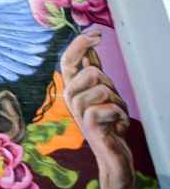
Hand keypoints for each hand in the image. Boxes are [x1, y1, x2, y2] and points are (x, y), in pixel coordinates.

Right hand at [61, 31, 133, 188]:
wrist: (112, 155)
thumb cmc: (107, 122)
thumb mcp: (101, 91)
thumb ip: (92, 68)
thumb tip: (88, 43)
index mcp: (72, 87)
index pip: (68, 60)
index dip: (79, 43)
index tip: (97, 33)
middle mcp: (70, 97)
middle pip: (90, 72)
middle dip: (108, 82)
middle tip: (111, 101)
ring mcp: (77, 111)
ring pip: (102, 88)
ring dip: (118, 101)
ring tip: (114, 115)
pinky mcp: (88, 125)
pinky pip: (108, 107)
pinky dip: (120, 116)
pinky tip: (116, 126)